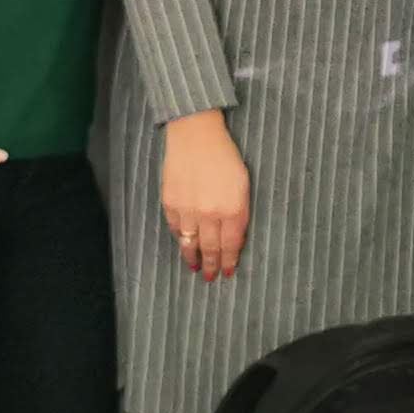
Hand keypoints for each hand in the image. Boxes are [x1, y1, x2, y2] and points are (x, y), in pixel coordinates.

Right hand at [161, 111, 250, 279]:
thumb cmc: (225, 155)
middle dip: (212, 265)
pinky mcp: (170, 202)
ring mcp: (188, 210)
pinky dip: (179, 238)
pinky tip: (183, 243)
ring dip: (193, 258)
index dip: (228, 261)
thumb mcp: (243, 183)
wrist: (195, 134)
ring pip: (190, 243)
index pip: (231, 245)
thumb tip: (234, 236)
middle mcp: (210, 214)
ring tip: (195, 268)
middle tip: (211, 277)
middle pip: (211, 248)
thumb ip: (239, 211)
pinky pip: (175, 228)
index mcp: (233, 209)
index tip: (227, 272)